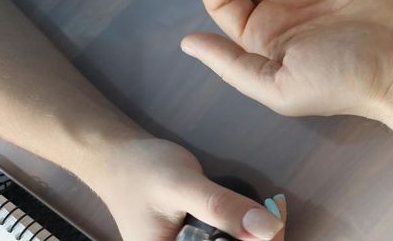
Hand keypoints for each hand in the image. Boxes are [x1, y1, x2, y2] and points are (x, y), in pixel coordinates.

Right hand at [88, 138, 286, 240]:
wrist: (117, 160)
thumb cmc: (144, 170)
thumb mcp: (183, 185)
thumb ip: (222, 207)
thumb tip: (269, 229)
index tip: (275, 216)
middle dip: (261, 240)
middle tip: (275, 209)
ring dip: (254, 236)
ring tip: (268, 209)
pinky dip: (243, 233)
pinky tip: (254, 214)